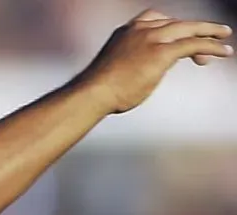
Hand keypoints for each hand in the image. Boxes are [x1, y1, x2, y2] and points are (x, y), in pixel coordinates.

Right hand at [74, 10, 231, 113]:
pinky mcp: (162, 52)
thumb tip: (149, 70)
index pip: (158, 20)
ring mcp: (152, 38)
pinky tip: (223, 52)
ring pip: (189, 29)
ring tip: (224, 40)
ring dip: (210, 33)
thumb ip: (135, 61)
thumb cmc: (98, 90)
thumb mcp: (116, 67)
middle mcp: (140, 29)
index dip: (174, 28)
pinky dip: (212, 46)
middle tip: (214, 34)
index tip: (182, 37)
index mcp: (127, 31)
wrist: (91, 94)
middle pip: (177, 23)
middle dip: (197, 29)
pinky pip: (194, 44)